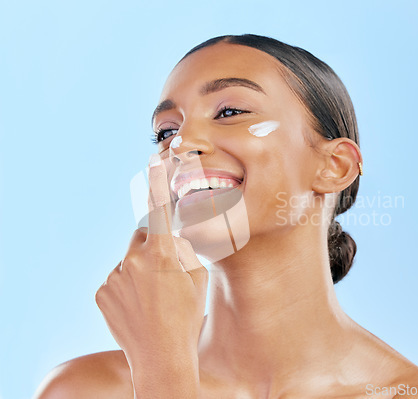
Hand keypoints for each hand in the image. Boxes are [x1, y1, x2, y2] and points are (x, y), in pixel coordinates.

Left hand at [95, 153, 208, 370]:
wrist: (163, 357)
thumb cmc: (187, 316)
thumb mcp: (197, 277)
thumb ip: (183, 249)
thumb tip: (173, 237)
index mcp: (161, 253)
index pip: (159, 208)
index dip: (156, 182)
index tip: (153, 160)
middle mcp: (133, 260)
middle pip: (142, 236)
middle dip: (153, 244)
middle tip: (165, 269)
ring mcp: (115, 276)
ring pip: (130, 259)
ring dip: (140, 268)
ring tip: (154, 295)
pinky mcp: (103, 292)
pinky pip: (117, 277)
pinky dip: (127, 285)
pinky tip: (140, 305)